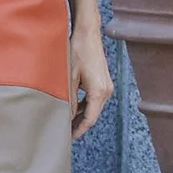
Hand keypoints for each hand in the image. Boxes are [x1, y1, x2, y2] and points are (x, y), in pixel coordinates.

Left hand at [70, 23, 115, 140]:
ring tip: (68, 123)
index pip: (90, 119)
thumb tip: (66, 116)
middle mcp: (107, 91)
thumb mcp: (69, 77)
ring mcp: (107, 86)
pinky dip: (85, 106)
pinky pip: (95, 100)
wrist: (88, 34)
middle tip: (66, 133)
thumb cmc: (77, 52)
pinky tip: (74, 110)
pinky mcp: (104, 82)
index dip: (79, 130)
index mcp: (99, 92)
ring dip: (82, 116)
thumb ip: (68, 99)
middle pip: (93, 115)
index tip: (69, 138)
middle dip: (80, 125)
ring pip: (94, 108)